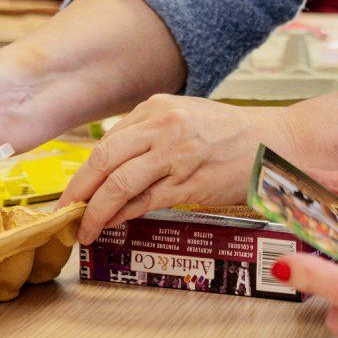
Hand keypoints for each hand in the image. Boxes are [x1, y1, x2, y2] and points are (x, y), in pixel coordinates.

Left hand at [62, 95, 275, 242]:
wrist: (272, 143)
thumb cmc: (227, 133)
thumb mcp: (182, 118)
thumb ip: (146, 136)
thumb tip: (108, 170)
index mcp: (157, 107)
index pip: (107, 142)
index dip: (83, 172)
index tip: (71, 193)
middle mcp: (163, 126)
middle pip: (105, 160)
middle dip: (79, 191)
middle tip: (64, 213)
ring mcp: (176, 155)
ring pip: (120, 184)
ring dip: (97, 211)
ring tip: (86, 229)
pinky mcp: (190, 182)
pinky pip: (146, 202)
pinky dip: (124, 215)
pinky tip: (114, 224)